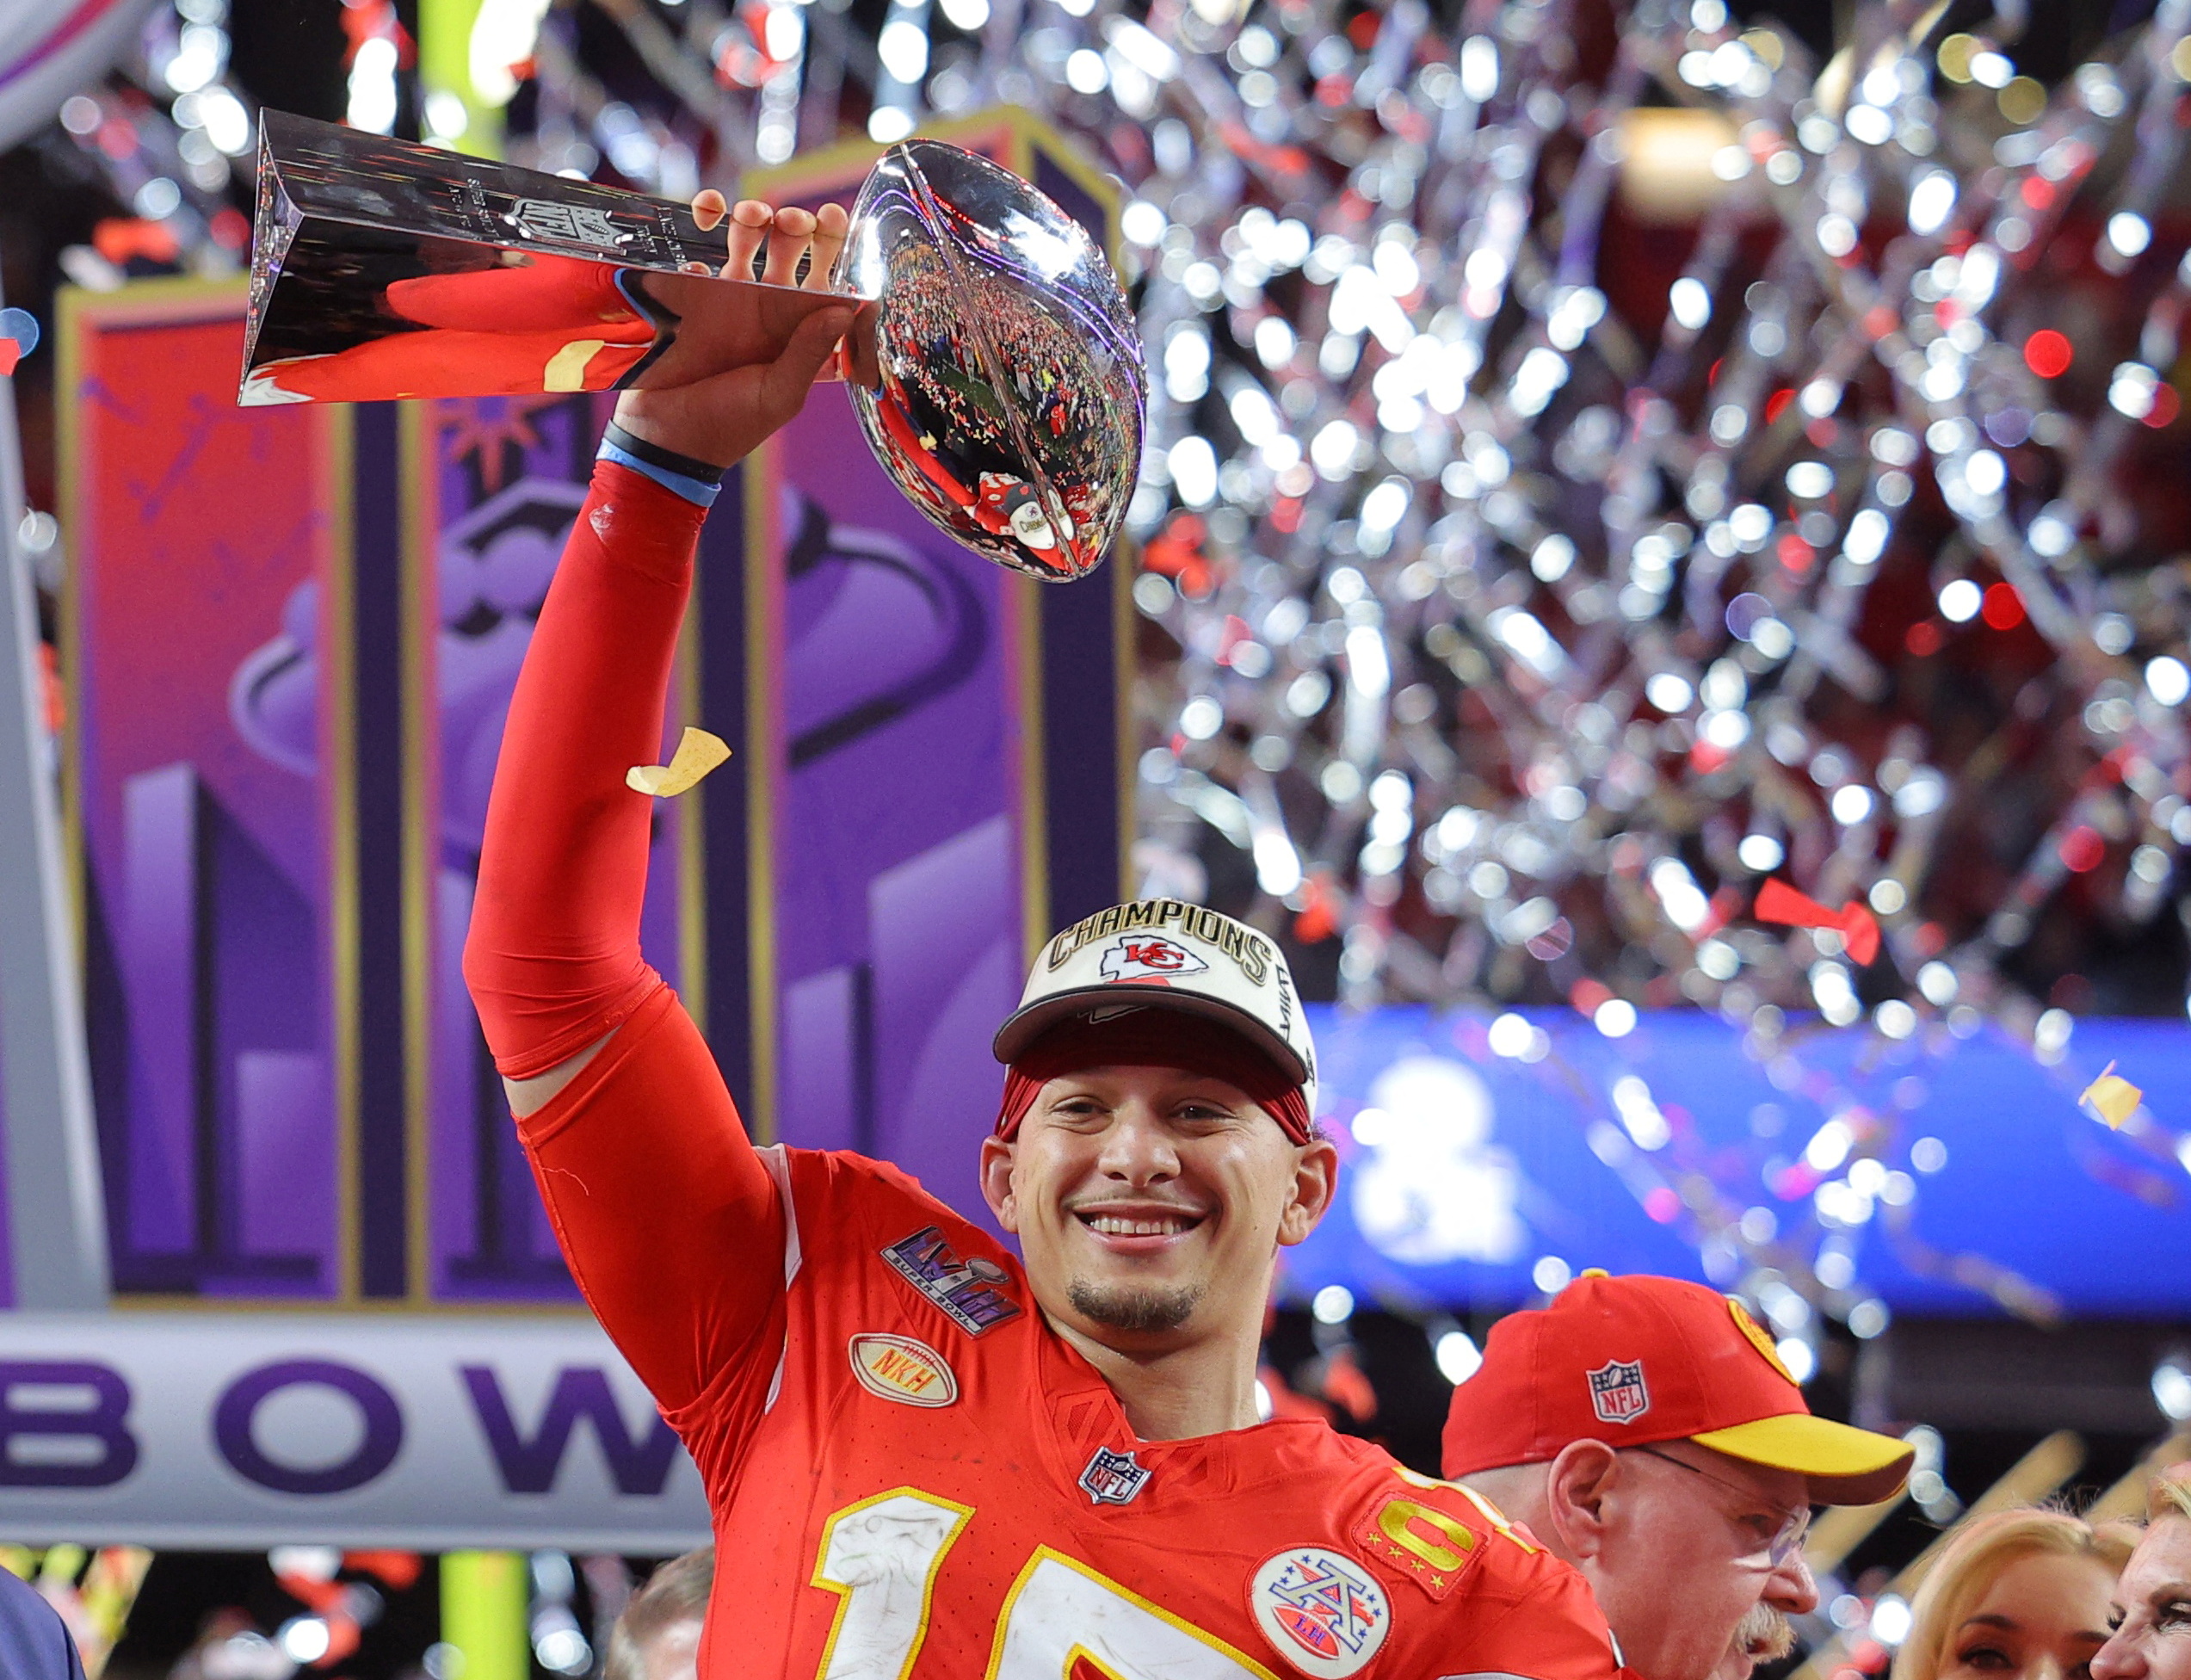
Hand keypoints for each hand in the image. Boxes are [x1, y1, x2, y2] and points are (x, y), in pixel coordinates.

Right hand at [612, 196, 859, 468]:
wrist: (664, 438)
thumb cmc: (729, 425)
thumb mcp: (778, 394)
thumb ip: (810, 354)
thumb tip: (846, 309)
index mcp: (799, 335)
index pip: (827, 285)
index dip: (836, 252)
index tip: (835, 220)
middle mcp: (769, 311)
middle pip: (791, 252)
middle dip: (796, 226)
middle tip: (793, 220)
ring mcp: (729, 298)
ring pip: (748, 240)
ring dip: (753, 218)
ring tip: (750, 216)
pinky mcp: (691, 292)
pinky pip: (700, 246)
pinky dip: (704, 223)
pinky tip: (707, 221)